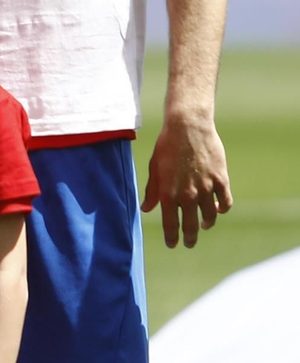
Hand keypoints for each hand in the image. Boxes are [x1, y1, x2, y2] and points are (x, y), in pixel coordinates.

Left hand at [141, 110, 231, 247]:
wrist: (188, 126)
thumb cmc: (167, 145)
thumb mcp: (155, 167)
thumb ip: (153, 190)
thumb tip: (146, 209)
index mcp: (168, 192)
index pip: (170, 223)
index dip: (172, 236)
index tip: (172, 244)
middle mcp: (188, 194)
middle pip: (191, 225)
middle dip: (189, 237)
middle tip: (189, 243)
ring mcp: (206, 188)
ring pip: (210, 216)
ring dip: (206, 224)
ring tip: (203, 226)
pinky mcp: (221, 180)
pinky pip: (224, 203)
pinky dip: (221, 209)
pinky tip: (217, 209)